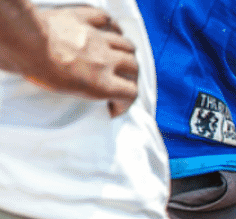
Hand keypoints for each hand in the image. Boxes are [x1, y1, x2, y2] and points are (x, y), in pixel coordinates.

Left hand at [22, 7, 138, 116]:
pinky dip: (111, 25)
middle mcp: (106, 60)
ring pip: (125, 43)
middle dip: (131, 75)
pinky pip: (105, 19)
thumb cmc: (38, 70)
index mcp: (102, 84)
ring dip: (126, 51)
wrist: (25, 42)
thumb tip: (89, 88)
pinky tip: (110, 29)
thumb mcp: (66, 92)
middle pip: (133, 66)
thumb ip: (86, 90)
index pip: (131, 93)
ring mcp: (96, 37)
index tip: (116, 106)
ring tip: (121, 56)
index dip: (127, 101)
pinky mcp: (82, 19)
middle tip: (123, 79)